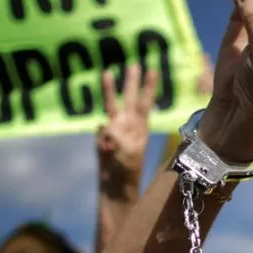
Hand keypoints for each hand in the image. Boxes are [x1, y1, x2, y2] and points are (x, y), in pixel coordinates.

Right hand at [97, 64, 158, 190]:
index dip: (149, 86)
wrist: (115, 189)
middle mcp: (128, 126)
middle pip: (130, 99)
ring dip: (109, 91)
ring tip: (107, 72)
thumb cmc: (127, 171)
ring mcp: (113, 131)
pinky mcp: (101, 139)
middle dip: (131, 81)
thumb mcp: (128, 152)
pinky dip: (102, 139)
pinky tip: (106, 151)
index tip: (153, 68)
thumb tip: (104, 124)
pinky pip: (99, 131)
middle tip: (134, 63)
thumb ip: (117, 135)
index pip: (146, 102)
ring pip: (111, 107)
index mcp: (140, 128)